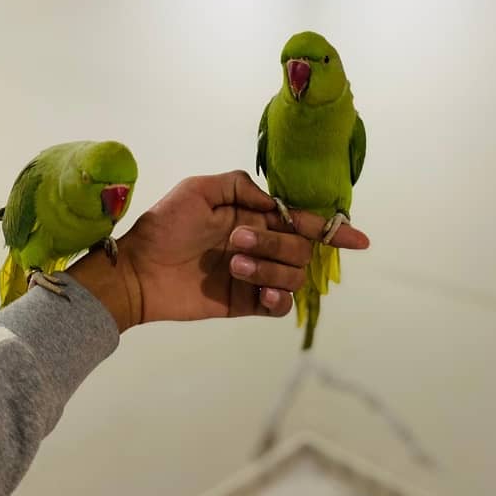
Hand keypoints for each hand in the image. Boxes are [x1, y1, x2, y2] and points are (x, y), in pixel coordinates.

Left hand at [118, 170, 368, 323]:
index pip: (300, 222)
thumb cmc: (165, 226)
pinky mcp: (246, 304)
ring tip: (233, 266)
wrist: (138, 270)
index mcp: (253, 217)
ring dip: (270, 269)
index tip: (357, 239)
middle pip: (300, 248)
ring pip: (294, 276)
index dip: (330, 229)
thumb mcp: (200, 189)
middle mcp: (261, 246)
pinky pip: (281, 306)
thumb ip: (241, 188)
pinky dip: (278, 299)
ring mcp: (255, 277)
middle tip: (236, 241)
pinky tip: (260, 295)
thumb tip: (275, 204)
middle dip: (275, 243)